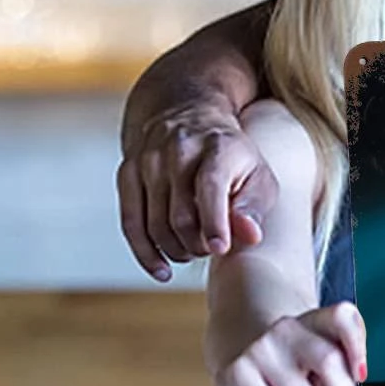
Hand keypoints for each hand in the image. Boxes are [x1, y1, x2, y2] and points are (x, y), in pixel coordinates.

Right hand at [117, 102, 279, 279]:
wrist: (190, 115)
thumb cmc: (231, 156)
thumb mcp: (257, 173)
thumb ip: (254, 205)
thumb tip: (249, 235)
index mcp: (217, 147)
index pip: (211, 186)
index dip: (215, 222)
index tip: (220, 249)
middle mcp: (179, 150)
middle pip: (181, 214)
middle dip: (197, 244)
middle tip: (210, 249)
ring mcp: (149, 161)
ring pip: (155, 224)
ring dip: (175, 249)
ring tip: (193, 250)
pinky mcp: (127, 173)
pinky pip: (130, 223)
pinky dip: (146, 252)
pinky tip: (162, 270)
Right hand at [211, 303, 367, 385]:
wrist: (245, 365)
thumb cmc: (296, 369)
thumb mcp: (324, 363)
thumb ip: (345, 373)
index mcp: (318, 321)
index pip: (343, 318)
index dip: (357, 345)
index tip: (363, 376)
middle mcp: (289, 328)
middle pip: (329, 361)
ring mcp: (262, 348)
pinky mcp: (238, 372)